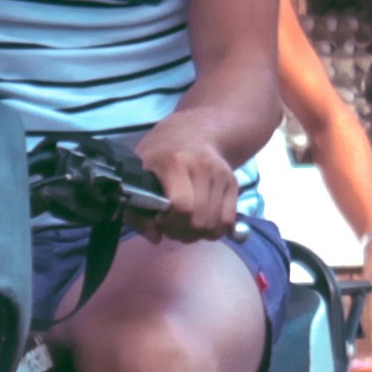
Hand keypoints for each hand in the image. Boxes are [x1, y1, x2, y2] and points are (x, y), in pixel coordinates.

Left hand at [133, 122, 245, 241]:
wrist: (191, 133)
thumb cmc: (158, 156)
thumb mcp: (138, 178)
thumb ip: (137, 212)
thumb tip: (156, 238)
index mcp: (175, 163)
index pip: (182, 206)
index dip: (170, 222)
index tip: (159, 218)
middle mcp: (202, 167)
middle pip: (199, 220)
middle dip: (182, 232)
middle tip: (171, 226)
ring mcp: (221, 175)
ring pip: (215, 224)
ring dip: (197, 234)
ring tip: (184, 225)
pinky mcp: (233, 183)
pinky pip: (228, 220)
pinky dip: (214, 230)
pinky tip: (200, 224)